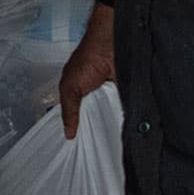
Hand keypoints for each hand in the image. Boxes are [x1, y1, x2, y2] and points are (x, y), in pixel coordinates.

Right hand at [59, 3, 116, 137]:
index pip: (76, 116)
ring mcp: (111, 96)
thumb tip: (68, 133)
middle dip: (93, 131)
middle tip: (93, 149)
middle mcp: (95, 96)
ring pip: (109, 117)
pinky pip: (123, 112)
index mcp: (79, 93)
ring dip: (109, 126)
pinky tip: (120, 127)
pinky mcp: (125, 96)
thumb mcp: (70, 87)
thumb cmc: (88, 58)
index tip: (76, 148)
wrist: (111, 46)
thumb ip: (68, 110)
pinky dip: (121, 118)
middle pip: (94, 119)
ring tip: (107, 142)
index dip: (76, 129)